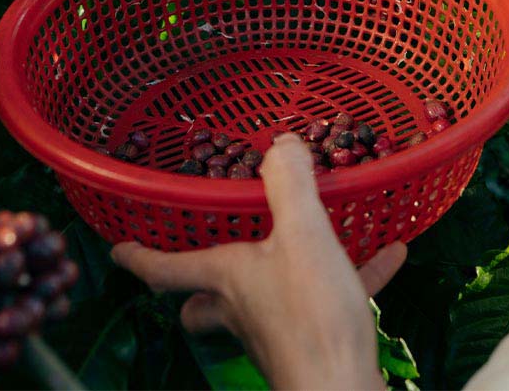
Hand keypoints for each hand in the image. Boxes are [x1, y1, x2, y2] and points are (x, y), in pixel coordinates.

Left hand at [112, 135, 406, 390]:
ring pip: (263, 302)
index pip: (166, 269)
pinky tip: (391, 256)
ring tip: (321, 240)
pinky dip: (354, 276)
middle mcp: (243, 306)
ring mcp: (277, 329)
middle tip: (210, 262)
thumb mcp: (303, 235)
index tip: (117, 251)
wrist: (341, 390)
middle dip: (201, 287)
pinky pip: (331, 301)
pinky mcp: (316, 342)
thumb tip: (279, 142)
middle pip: (203, 303)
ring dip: (286, 270)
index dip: (140, 257)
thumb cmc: (310, 314)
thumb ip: (290, 185)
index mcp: (228, 277)